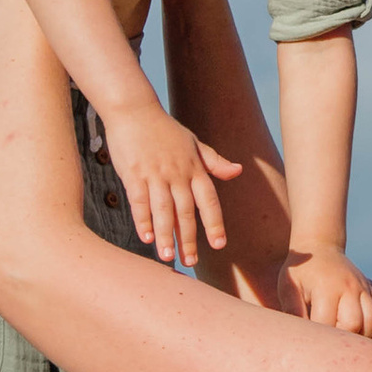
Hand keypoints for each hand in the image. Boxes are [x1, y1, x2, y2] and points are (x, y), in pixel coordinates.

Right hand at [106, 99, 244, 264]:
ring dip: (166, 235)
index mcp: (194, 167)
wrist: (134, 109)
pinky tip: (146, 238)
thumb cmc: (164, 129)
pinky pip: (139, 201)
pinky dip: (143, 220)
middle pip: (186, 211)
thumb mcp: (194, 142)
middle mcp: (177, 173)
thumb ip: (214, 161)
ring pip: (163, 210)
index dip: (214, 222)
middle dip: (188, 238)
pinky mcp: (134, 174)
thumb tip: (237, 172)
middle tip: (189, 262)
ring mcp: (155, 173)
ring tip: (167, 257)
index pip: (209, 200)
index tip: (219, 245)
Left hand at [285, 244, 371, 336]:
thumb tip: (298, 336)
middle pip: (354, 324)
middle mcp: (349, 288)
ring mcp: (363, 289)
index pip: (327, 322)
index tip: (310, 339)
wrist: (321, 247)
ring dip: (360, 335)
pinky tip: (358, 331)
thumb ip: (292, 310)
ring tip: (344, 336)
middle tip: (328, 339)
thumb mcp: (289, 287)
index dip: (318, 337)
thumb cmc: (301, 271)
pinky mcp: (371, 292)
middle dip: (341, 339)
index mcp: (327, 287)